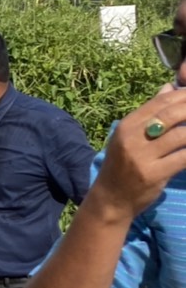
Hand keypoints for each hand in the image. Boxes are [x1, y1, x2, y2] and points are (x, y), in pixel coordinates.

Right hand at [88, 85, 185, 223]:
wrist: (110, 199)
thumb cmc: (122, 166)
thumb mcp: (129, 137)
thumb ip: (150, 113)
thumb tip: (169, 87)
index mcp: (127, 125)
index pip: (161, 102)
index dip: (184, 95)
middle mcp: (132, 138)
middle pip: (172, 114)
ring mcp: (142, 156)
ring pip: (181, 135)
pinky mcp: (153, 174)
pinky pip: (183, 158)